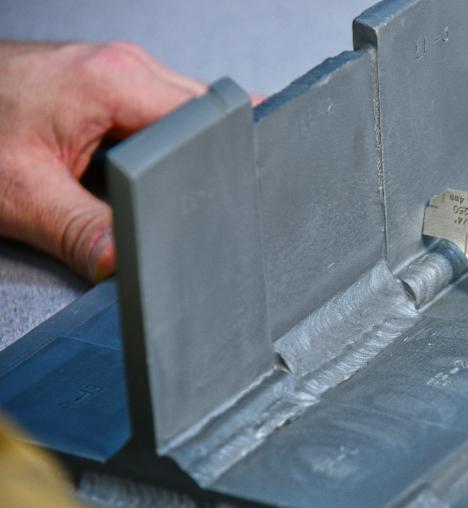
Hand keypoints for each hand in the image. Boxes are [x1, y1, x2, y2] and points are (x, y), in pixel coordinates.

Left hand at [0, 41, 205, 281]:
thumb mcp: (24, 196)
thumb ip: (86, 233)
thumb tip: (130, 266)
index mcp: (114, 82)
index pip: (207, 119)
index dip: (221, 160)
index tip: (227, 189)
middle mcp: (123, 65)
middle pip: (204, 112)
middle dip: (204, 158)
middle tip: (180, 197)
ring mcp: (116, 69)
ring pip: (182, 111)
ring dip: (179, 150)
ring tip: (146, 180)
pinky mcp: (105, 83)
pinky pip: (155, 109)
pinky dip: (157, 140)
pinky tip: (133, 166)